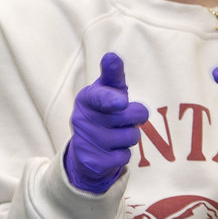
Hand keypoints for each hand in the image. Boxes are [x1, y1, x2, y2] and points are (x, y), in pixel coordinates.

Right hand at [64, 52, 148, 193]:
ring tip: (117, 134)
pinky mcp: (92, 163)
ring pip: (129, 138)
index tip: (122, 102)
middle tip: (127, 117)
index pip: (99, 97)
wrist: (86, 149)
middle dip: (135, 117)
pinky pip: (123, 157)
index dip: (111, 99)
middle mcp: (81, 119)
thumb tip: (112, 55)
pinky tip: (111, 150)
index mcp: (86, 99)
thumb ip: (112, 74)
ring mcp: (85, 142)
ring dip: (130, 136)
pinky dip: (123, 154)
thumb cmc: (104, 112)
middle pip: (127, 117)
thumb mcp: (107, 91)